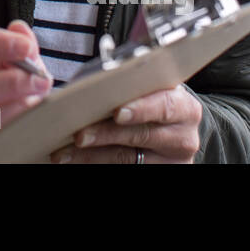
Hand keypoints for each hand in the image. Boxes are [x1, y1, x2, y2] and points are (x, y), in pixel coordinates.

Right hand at [0, 20, 53, 153]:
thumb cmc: (4, 81)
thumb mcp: (15, 59)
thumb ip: (21, 44)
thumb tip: (20, 30)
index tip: (25, 47)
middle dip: (8, 83)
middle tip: (38, 80)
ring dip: (14, 109)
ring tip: (36, 100)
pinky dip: (15, 127)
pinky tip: (29, 117)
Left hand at [51, 83, 201, 163]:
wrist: (171, 130)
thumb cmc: (151, 100)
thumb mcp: (151, 88)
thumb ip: (132, 81)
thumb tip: (99, 77)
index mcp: (184, 108)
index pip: (164, 106)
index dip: (141, 109)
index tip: (117, 112)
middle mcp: (182, 138)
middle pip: (141, 136)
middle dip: (106, 134)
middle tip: (79, 135)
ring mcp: (171, 162)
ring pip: (127, 159)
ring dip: (92, 155)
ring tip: (65, 151)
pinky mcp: (158, 174)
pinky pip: (125, 170)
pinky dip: (95, 164)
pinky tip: (75, 160)